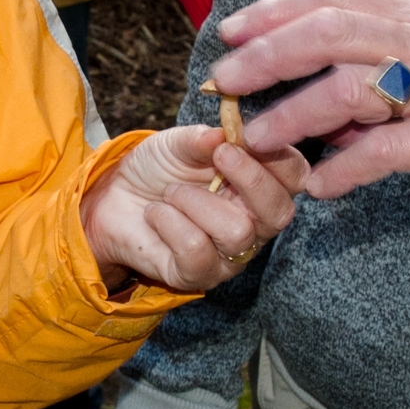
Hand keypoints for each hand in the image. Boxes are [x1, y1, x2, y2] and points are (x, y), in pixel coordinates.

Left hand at [80, 125, 306, 293]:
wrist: (114, 199)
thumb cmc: (157, 169)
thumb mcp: (179, 142)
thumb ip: (204, 138)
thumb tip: (227, 132)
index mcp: (259, 187)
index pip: (295, 177)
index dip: (278, 156)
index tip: (243, 136)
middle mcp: (253, 224)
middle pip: (279, 212)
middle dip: (250, 178)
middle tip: (218, 155)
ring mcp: (228, 255)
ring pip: (236, 232)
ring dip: (195, 201)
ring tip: (169, 193)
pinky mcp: (197, 275)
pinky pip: (196, 250)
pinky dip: (170, 223)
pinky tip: (156, 214)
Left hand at [206, 0, 409, 200]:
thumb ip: (409, 51)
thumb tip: (341, 71)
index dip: (278, 9)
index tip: (235, 27)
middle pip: (329, 32)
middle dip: (266, 56)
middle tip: (225, 81)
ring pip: (350, 88)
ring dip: (292, 116)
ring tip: (257, 141)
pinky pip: (391, 152)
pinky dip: (347, 171)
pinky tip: (320, 188)